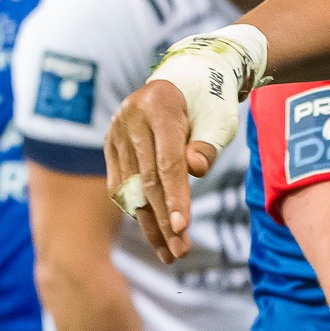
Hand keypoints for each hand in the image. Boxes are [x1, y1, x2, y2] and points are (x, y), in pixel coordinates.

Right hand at [105, 80, 216, 263]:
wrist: (185, 78)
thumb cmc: (210, 101)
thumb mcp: (219, 119)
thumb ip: (207, 145)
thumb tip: (194, 172)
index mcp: (161, 108)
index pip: (167, 162)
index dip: (175, 197)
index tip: (182, 228)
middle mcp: (131, 119)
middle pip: (147, 179)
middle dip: (163, 221)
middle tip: (179, 253)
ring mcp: (116, 130)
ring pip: (131, 186)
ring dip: (149, 223)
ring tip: (168, 253)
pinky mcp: (110, 142)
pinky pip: (120, 182)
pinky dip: (135, 207)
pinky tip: (151, 230)